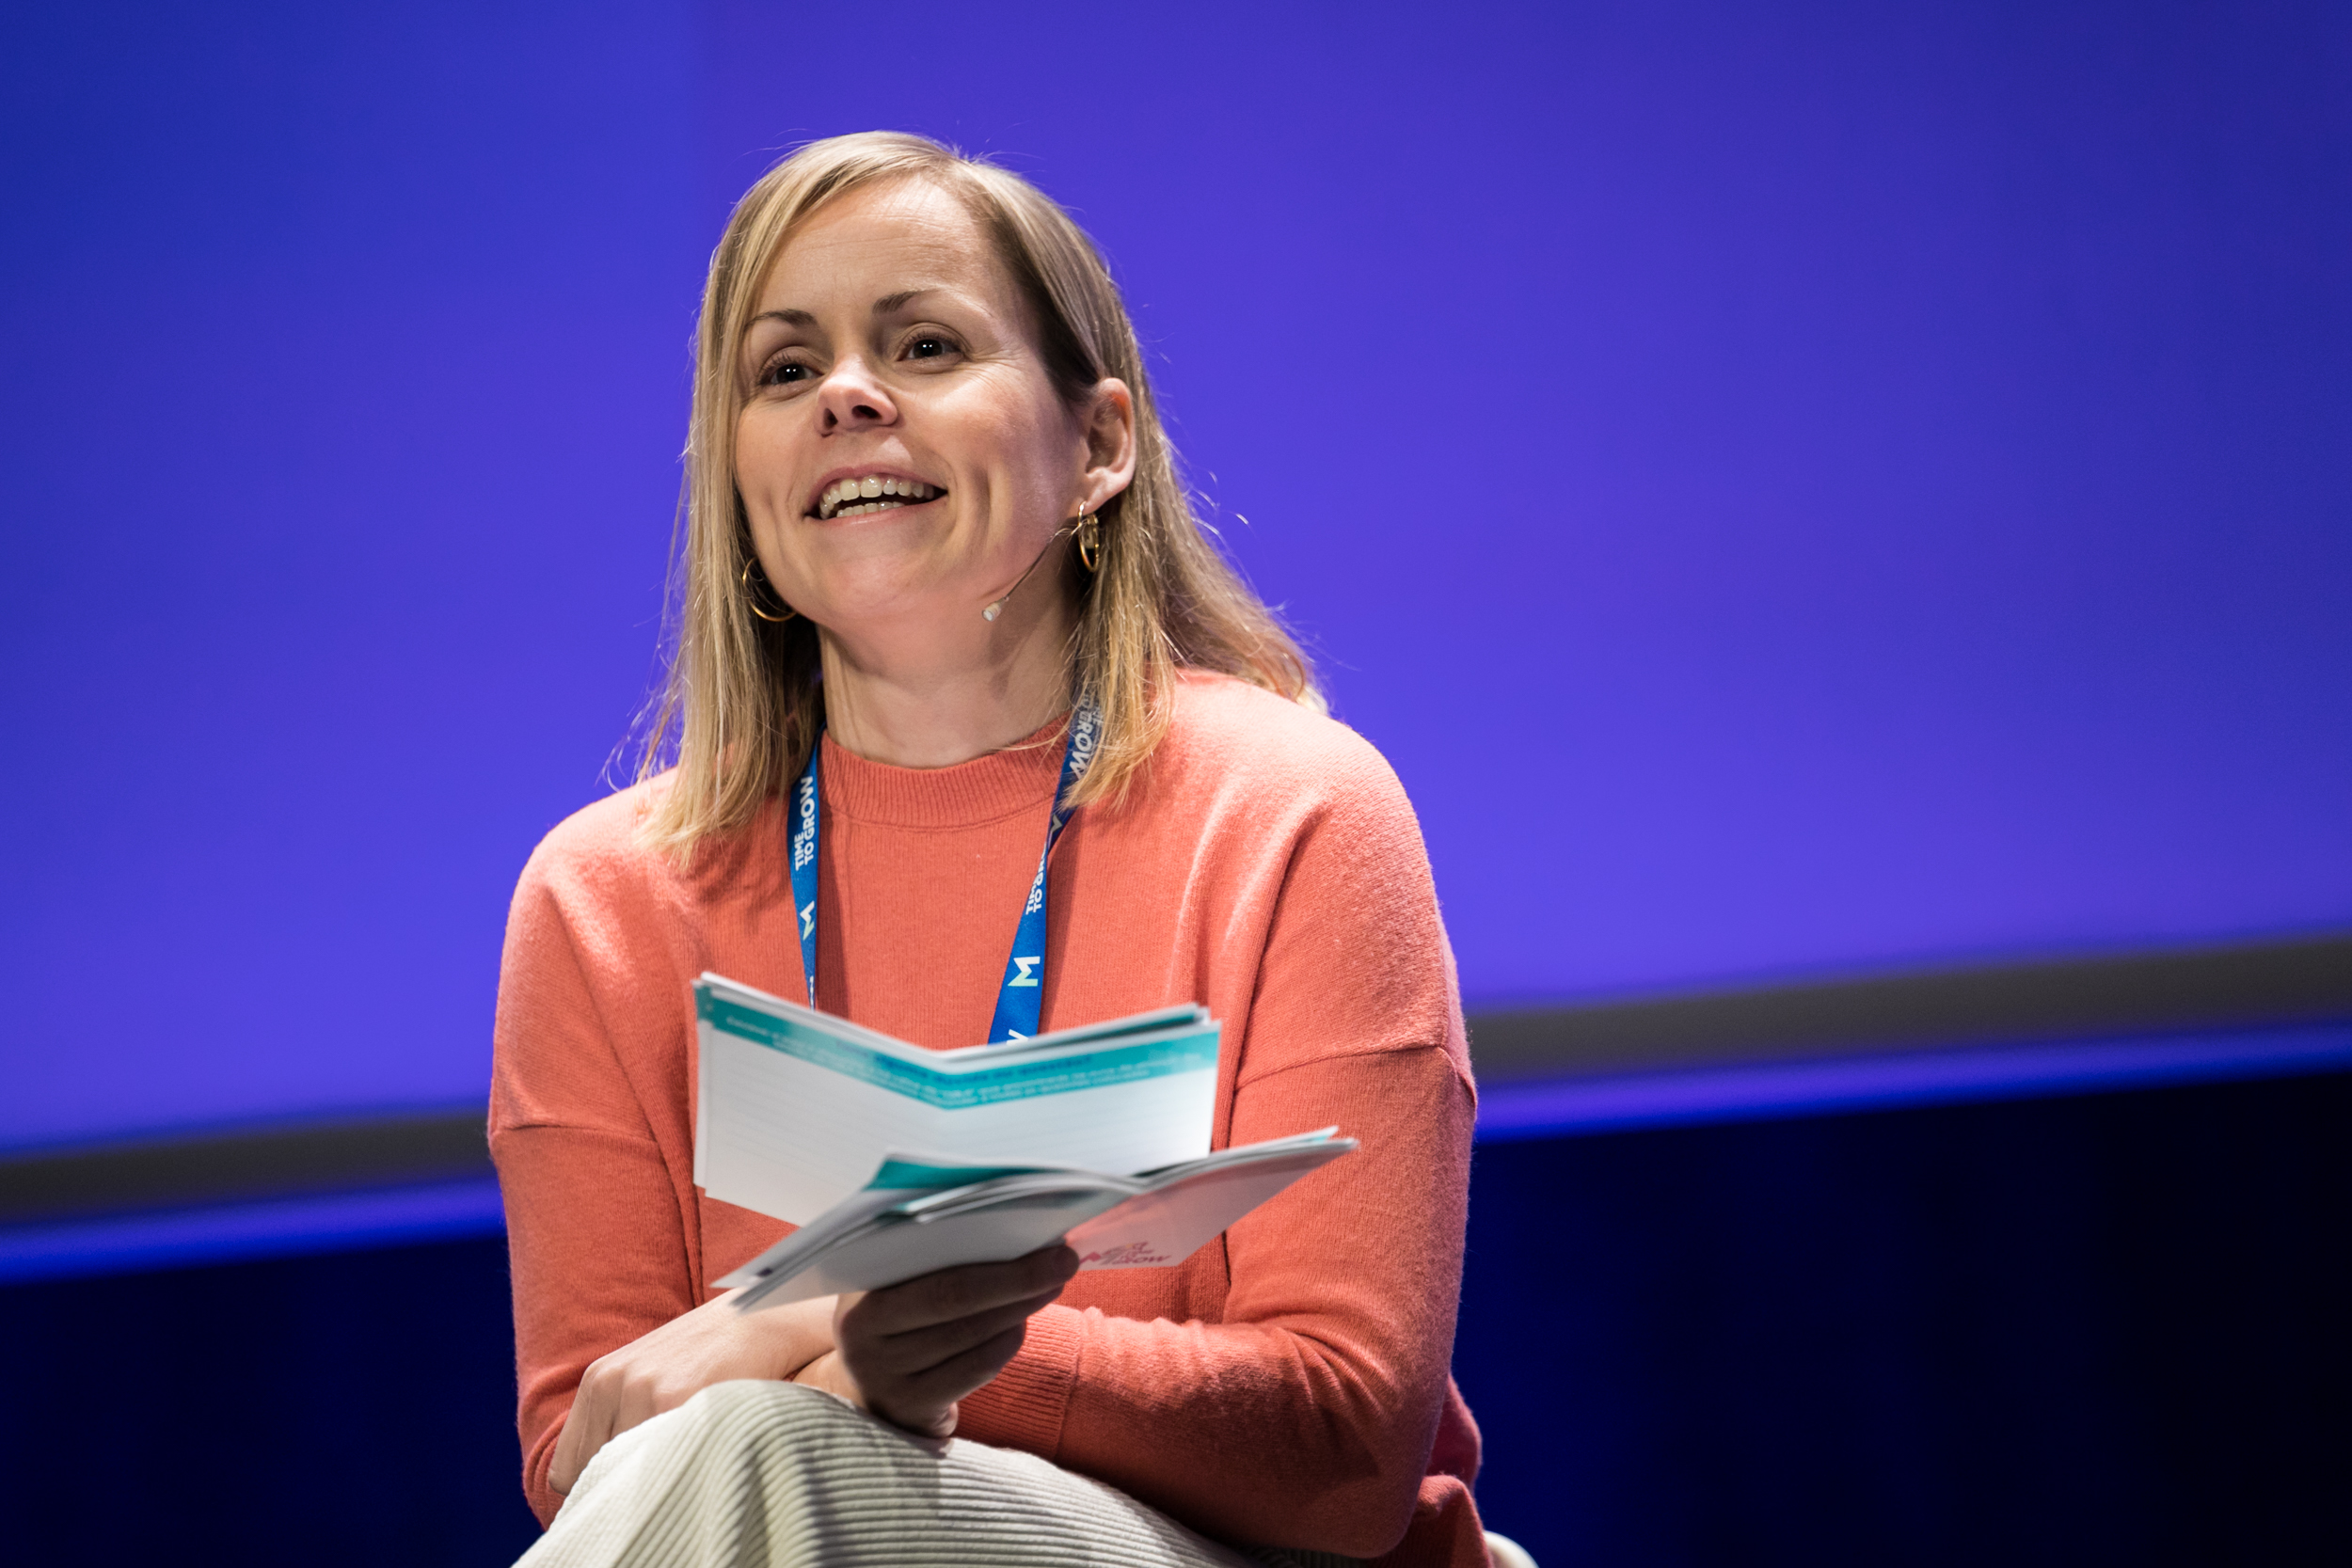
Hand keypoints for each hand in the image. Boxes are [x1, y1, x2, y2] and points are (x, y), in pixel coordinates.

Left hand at [550, 1291, 834, 1494]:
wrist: (763, 1318)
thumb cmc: (710, 1356)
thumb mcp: (649, 1376)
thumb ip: (620, 1417)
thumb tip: (600, 1488)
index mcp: (598, 1379)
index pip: (567, 1470)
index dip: (603, 1481)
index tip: (637, 1474)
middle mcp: (613, 1383)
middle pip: (596, 1475)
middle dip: (629, 1479)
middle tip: (668, 1465)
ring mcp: (645, 1390)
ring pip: (631, 1473)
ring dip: (658, 1475)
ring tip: (692, 1452)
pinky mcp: (679, 1399)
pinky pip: (664, 1461)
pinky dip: (682, 1467)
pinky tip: (705, 1448)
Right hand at [809, 1244, 1078, 1437]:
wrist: (877, 1396)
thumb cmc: (901, 1323)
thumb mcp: (895, 1287)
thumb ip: (930, 1256)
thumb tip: (1015, 1227)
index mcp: (856, 1284)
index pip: (921, 1255)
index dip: (980, 1239)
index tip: (1032, 1227)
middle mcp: (859, 1329)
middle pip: (951, 1295)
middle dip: (1015, 1276)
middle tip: (1064, 1261)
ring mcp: (880, 1373)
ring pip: (967, 1332)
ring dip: (1018, 1308)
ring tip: (1051, 1287)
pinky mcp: (910, 1406)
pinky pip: (973, 1369)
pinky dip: (1005, 1344)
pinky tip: (1020, 1327)